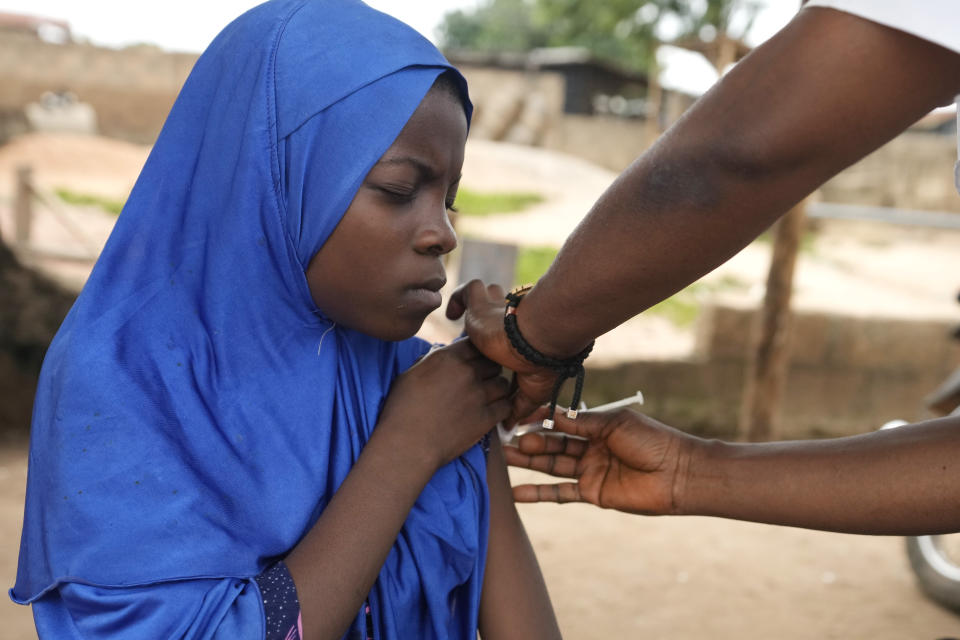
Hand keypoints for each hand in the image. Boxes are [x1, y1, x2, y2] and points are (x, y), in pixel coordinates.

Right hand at [378, 338, 509, 468]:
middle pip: (493, 363)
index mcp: (447, 358)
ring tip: (488, 398)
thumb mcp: (410, 375)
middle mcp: (467, 373)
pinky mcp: (486, 418)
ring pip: (503, 384)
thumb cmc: (401, 411)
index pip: (476, 344)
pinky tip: (493, 413)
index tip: (474, 362)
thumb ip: (431, 361)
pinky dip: (502, 409)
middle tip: (482, 382)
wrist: (406, 445)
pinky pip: (506, 407)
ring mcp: (479, 396)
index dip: (477, 353)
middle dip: (489, 371)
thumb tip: (440, 354)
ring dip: (497, 390)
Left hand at [446, 280, 557, 424]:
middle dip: (488, 325)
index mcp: (516, 345)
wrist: (537, 342)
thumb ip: (517, 407)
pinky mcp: (482, 305)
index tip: (482, 368)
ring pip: (486, 294)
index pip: (503, 342)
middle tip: (472, 347)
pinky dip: (459, 298)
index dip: (495, 350)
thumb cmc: (541, 366)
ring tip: (462, 318)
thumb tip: (508, 426)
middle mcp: (507, 326)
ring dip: (477, 303)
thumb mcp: (531, 393)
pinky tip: (454, 314)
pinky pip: (468, 291)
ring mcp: (495, 312)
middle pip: (495, 317)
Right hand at [503, 406, 697, 515]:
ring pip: (552, 466)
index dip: (540, 419)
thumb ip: (582, 423)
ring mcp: (589, 471)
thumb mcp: (615, 424)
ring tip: (503, 458)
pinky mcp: (592, 494)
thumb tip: (550, 415)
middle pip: (553, 444)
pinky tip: (517, 492)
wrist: (678, 474)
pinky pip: (560, 493)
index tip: (518, 414)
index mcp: (597, 427)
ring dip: (528, 462)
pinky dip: (539, 494)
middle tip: (506, 437)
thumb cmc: (653, 442)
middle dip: (530, 440)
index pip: (561, 422)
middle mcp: (590, 448)